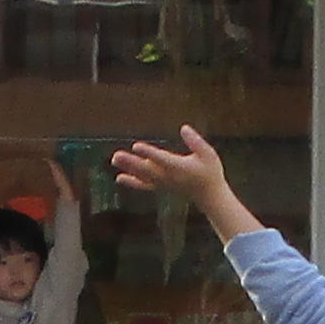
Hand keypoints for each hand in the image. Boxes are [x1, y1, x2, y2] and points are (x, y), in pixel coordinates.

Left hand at [111, 126, 255, 240]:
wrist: (209, 196)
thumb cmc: (210, 172)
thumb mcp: (208, 154)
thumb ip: (196, 141)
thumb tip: (184, 128)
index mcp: (180, 167)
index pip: (161, 159)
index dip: (148, 152)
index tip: (136, 146)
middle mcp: (169, 177)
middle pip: (146, 169)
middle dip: (131, 162)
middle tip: (116, 155)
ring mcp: (163, 183)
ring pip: (142, 176)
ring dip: (128, 168)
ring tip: (114, 160)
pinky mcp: (161, 187)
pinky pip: (144, 185)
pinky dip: (132, 182)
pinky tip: (119, 178)